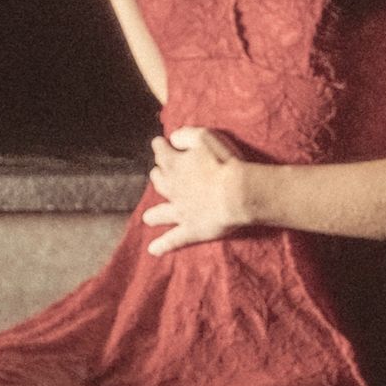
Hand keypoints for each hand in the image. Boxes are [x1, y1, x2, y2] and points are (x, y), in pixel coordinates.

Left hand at [144, 128, 259, 252]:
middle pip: (159, 181)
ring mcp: (179, 211)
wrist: (237, 193)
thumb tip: (173, 139)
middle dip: (158, 175)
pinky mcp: (190, 229)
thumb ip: (185, 135)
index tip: (160, 143)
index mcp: (174, 164)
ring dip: (154, 214)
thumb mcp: (204, 137)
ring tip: (148, 218)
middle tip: (159, 173)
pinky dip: (162, 245)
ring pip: (160, 213)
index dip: (160, 146)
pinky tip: (153, 250)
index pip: (161, 152)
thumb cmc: (223, 163)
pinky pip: (173, 239)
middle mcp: (171, 188)